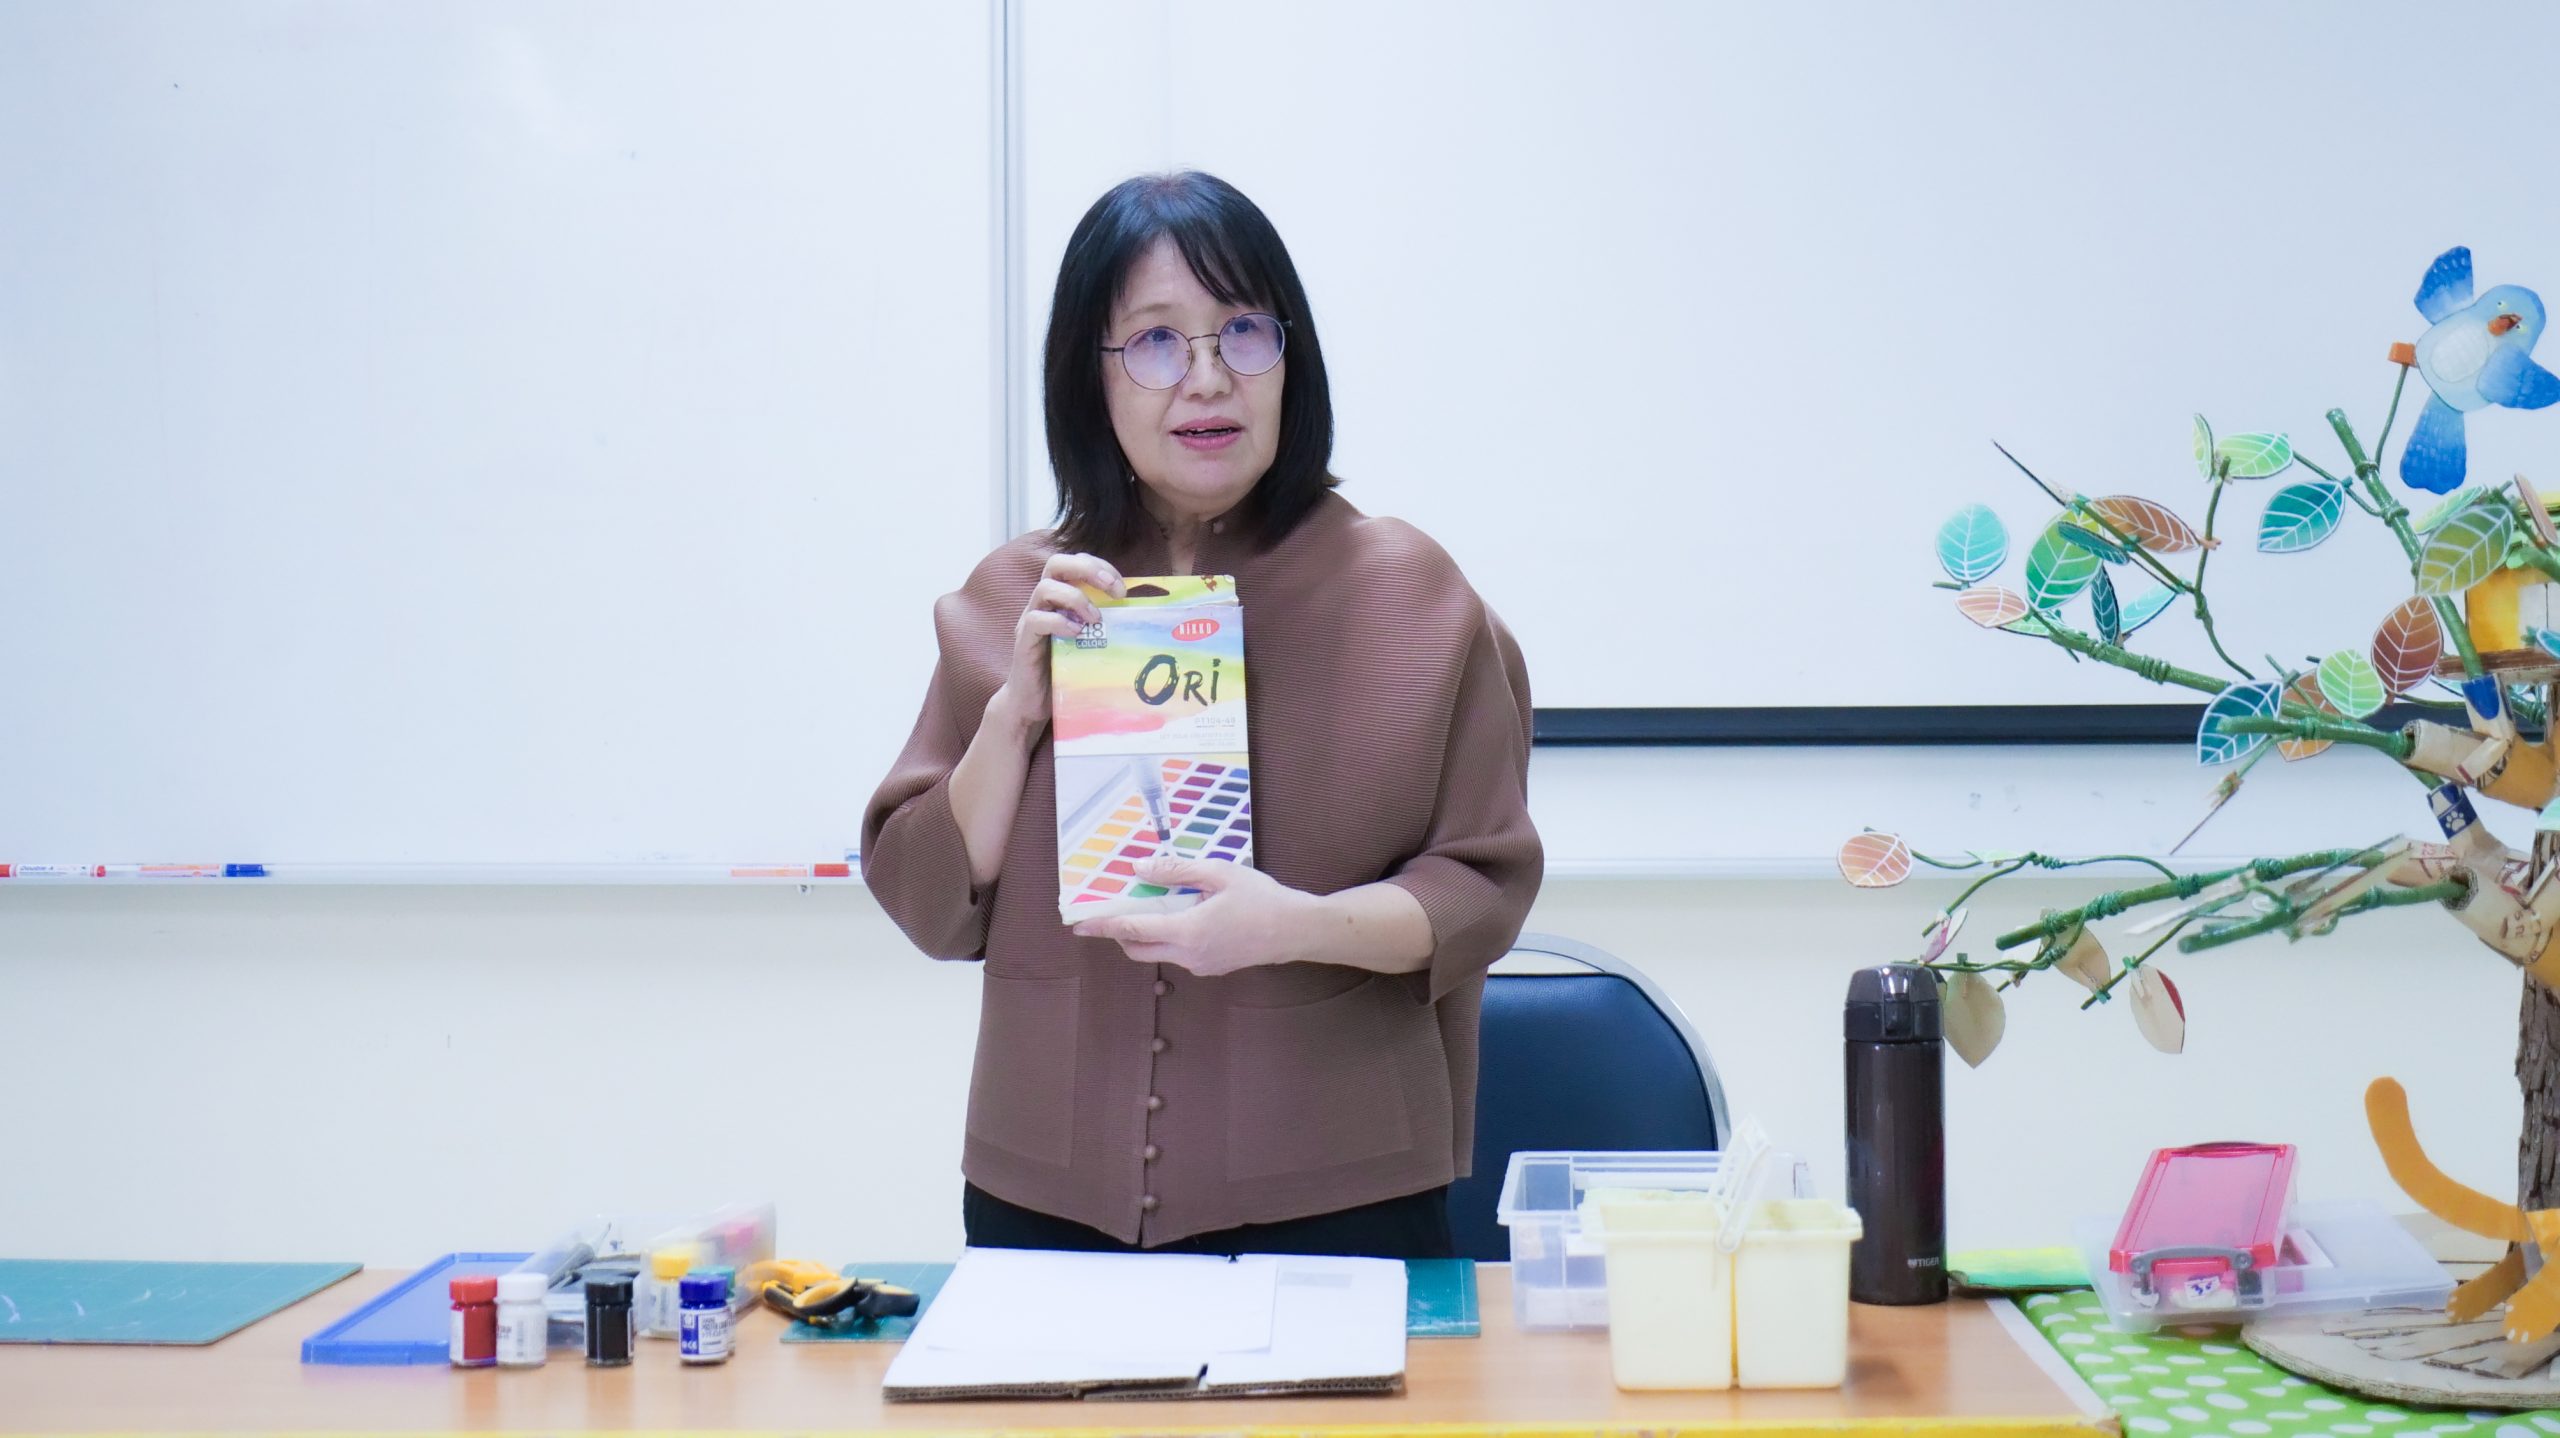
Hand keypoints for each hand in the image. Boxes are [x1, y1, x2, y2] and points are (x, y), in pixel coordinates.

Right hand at [989, 552, 1123, 733]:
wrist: (1031, 701)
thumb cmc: (1063, 669)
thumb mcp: (1088, 641)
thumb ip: (1103, 624)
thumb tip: (1141, 619)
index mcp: (1058, 598)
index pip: (1075, 562)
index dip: (1099, 566)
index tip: (1122, 587)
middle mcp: (1042, 603)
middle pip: (1056, 563)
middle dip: (1088, 569)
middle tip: (1114, 590)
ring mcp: (1030, 620)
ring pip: (1044, 588)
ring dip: (1076, 598)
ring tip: (1095, 619)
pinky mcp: (1023, 641)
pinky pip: (1036, 620)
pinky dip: (1059, 623)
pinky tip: (1077, 634)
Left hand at [1071, 858, 1313, 975]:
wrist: (1297, 930)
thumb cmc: (1262, 898)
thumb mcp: (1219, 873)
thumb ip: (1177, 870)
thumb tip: (1140, 868)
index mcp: (1187, 931)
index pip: (1132, 929)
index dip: (1102, 925)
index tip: (1078, 923)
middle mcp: (1188, 955)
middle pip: (1137, 948)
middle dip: (1118, 933)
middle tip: (1109, 913)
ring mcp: (1200, 965)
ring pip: (1157, 952)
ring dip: (1145, 933)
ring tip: (1151, 906)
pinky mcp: (1211, 967)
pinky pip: (1177, 953)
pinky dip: (1167, 937)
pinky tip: (1181, 915)